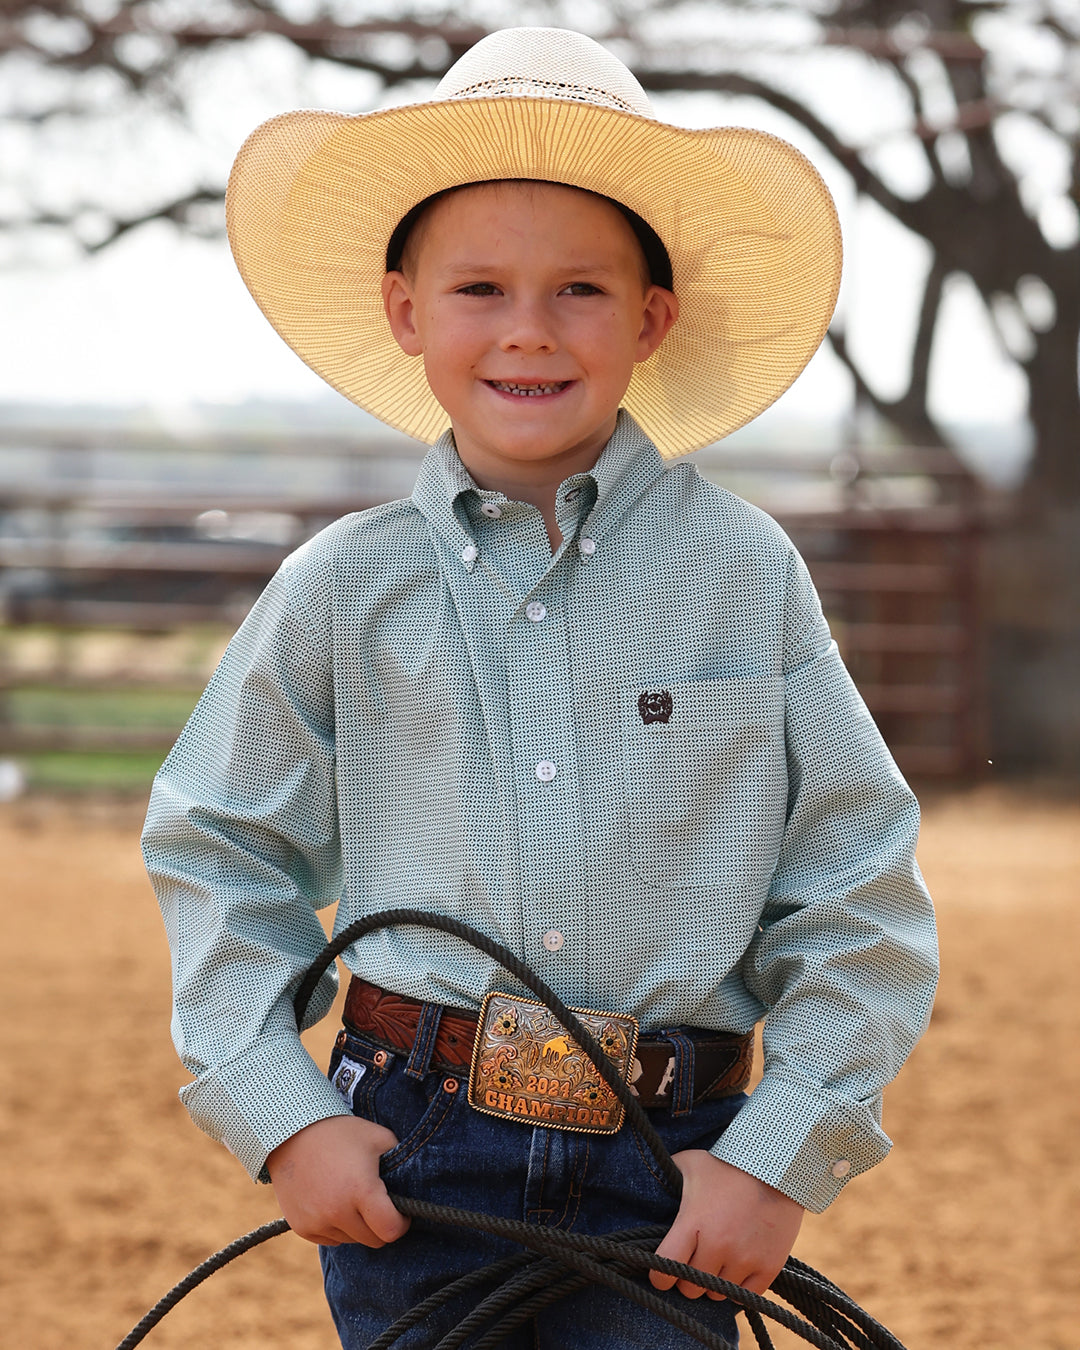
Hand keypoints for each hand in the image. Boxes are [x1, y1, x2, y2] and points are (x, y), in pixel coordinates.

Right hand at [266, 1115, 409, 1247]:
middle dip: (380, 1225)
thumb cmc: (341, 1133)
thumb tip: (414, 1184)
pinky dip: (337, 1227)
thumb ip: (400, 1162)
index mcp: (361, 1191)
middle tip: (378, 1203)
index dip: (402, 1223)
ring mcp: (317, 1222)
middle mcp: (337, 1212)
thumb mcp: (378, 1138)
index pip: (391, 1230)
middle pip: (373, 1239)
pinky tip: (333, 1202)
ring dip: (357, 1226)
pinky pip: (331, 1239)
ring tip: (351, 1197)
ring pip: (351, 1240)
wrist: (292, 1132)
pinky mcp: (302, 1228)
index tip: (401, 1212)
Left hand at [650, 1151, 802, 1299]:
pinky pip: (743, 1298)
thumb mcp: (690, 1163)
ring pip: (716, 1295)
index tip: (661, 1270)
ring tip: (715, 1261)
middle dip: (687, 1277)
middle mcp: (718, 1245)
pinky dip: (737, 1290)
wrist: (777, 1168)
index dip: (658, 1276)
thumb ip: (666, 1178)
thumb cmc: (727, 1165)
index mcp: (693, 1222)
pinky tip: (734, 1270)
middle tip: (693, 1260)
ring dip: (712, 1282)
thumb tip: (640, 1184)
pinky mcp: (768, 1268)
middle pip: (690, 1288)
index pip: (664, 1270)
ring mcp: (745, 1258)